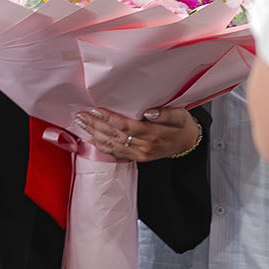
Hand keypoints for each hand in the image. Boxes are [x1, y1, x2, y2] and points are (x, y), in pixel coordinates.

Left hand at [73, 107, 198, 161]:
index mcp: (153, 134)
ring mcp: (140, 154)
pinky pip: (116, 153)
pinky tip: (91, 138)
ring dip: (95, 135)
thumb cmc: (182, 126)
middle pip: (115, 136)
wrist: (187, 143)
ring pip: (112, 145)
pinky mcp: (137, 158)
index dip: (109, 118)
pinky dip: (102, 146)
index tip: (95, 110)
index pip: (126, 126)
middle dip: (96, 125)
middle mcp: (144, 147)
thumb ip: (165, 114)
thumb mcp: (180, 115)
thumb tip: (148, 112)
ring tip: (81, 124)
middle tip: (81, 116)